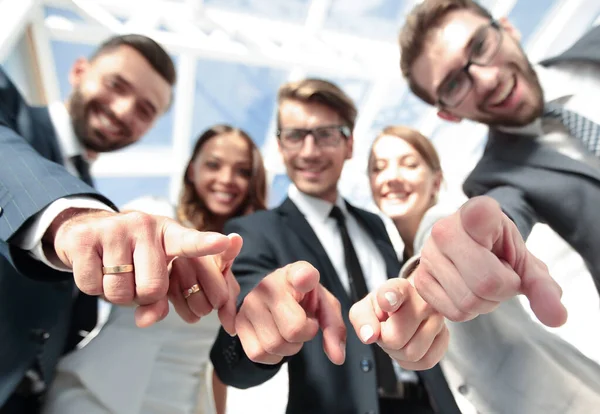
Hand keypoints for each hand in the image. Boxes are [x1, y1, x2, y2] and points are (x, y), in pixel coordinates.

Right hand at [46, 209, 233, 326]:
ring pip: (120, 292)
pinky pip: (92, 286)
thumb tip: (148, 319)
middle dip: (142, 297)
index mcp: (168, 233)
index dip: (206, 244)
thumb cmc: (130, 254)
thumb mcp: (153, 269)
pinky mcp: (85, 239)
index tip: (224, 242)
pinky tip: (95, 267)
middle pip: (152, 288)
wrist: (85, 229)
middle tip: (135, 279)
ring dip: (116, 293)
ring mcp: (114, 230)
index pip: (189, 241)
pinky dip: (93, 286)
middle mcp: (144, 226)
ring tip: (114, 271)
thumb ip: (161, 299)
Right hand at [235, 261, 345, 364]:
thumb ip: (334, 328)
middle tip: (304, 325)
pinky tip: (276, 339)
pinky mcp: (238, 322)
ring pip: (274, 345)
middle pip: (294, 329)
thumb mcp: (324, 306)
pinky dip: (272, 356)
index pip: (301, 274)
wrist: (272, 298)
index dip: (304, 278)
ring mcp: (250, 303)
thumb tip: (337, 358)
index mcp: (296, 274)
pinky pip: (258, 353)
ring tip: (289, 332)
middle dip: (305, 335)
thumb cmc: (301, 299)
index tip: (304, 279)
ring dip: (289, 348)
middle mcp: (269, 285)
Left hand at [349, 278, 447, 369]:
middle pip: (396, 338)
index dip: (388, 298)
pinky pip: (426, 361)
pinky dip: (412, 361)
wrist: (407, 306)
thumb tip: (369, 336)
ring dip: (398, 353)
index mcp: (399, 288)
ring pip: (412, 353)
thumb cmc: (386, 307)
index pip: (394, 292)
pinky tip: (409, 345)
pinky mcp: (445, 336)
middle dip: (385, 342)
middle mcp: (422, 300)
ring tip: (398, 337)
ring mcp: (437, 318)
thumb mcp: (366, 308)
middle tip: (386, 331)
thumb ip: (362, 319)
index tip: (386, 301)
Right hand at [414, 196, 566, 326]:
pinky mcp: (419, 279)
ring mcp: (428, 254)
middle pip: (487, 282)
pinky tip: (466, 291)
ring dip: (485, 303)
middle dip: (503, 291)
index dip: (487, 224)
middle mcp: (444, 229)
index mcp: (477, 213)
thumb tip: (558, 318)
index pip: (480, 216)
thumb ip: (543, 288)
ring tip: (481, 284)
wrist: (467, 252)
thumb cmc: (498, 253)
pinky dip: (467, 312)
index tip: (487, 222)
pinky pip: (453, 313)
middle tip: (500, 277)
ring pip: (468, 301)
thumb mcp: (525, 263)